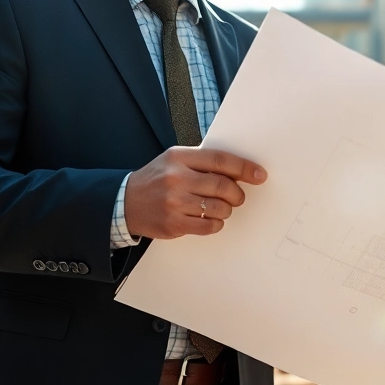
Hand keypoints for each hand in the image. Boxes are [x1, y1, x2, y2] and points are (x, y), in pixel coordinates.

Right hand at [124, 147, 267, 239]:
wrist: (125, 202)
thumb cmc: (156, 179)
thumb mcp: (174, 160)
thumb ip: (201, 162)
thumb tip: (237, 170)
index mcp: (179, 158)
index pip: (220, 160)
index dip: (244, 168)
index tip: (259, 174)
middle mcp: (176, 179)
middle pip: (222, 186)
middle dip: (237, 193)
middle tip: (238, 196)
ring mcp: (174, 203)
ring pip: (218, 208)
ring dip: (227, 209)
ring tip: (221, 207)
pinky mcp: (173, 224)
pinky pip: (208, 226)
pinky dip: (216, 223)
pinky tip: (211, 219)